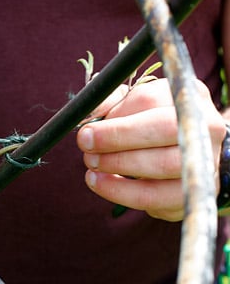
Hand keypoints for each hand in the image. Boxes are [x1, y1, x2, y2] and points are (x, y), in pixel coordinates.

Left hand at [77, 79, 225, 220]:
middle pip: (164, 128)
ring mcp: (206, 160)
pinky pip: (156, 197)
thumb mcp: (132, 105)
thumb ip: (110, 103)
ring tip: (91, 165)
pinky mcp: (196, 192)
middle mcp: (205, 125)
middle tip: (86, 146)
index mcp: (185, 96)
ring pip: (163, 164)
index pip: (150, 99)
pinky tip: (100, 183)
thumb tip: (87, 112)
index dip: (115, 115)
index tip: (87, 130)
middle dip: (117, 138)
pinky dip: (121, 192)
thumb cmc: (149, 126)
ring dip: (118, 166)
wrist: (186, 156)